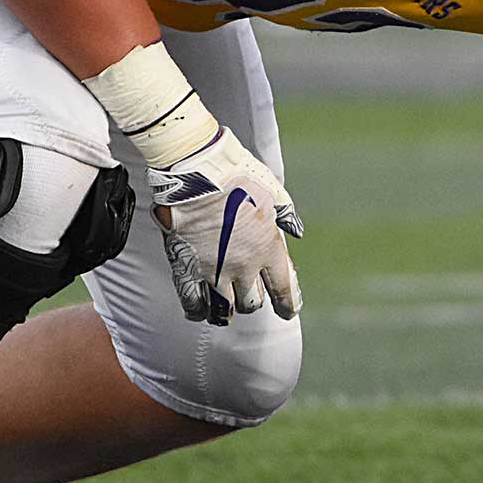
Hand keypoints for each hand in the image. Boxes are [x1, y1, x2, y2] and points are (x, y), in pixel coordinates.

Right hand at [147, 128, 303, 324]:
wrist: (195, 171)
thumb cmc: (235, 175)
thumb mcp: (273, 191)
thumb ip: (286, 214)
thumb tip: (296, 230)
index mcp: (268, 248)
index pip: (284, 291)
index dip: (287, 305)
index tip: (286, 311)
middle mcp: (243, 265)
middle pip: (252, 302)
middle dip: (253, 299)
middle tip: (249, 291)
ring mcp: (213, 270)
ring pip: (225, 307)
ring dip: (228, 307)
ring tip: (226, 304)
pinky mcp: (186, 269)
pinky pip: (192, 303)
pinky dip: (198, 310)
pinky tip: (201, 310)